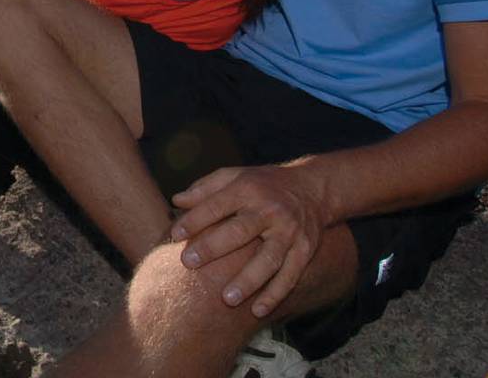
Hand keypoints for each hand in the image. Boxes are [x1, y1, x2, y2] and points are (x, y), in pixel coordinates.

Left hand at [168, 162, 331, 317]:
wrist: (312, 189)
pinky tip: (258, 311)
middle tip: (188, 264)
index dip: (195, 219)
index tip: (175, 235)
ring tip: (227, 299)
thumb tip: (176, 201)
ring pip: (269, 258)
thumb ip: (205, 188)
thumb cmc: (262, 185)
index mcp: (248, 189)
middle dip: (214, 247)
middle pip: (240, 231)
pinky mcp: (305, 250)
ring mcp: (289, 232)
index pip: (217, 204)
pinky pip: (291, 275)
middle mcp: (270, 210)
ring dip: (249, 280)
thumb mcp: (235, 176)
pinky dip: (275, 294)